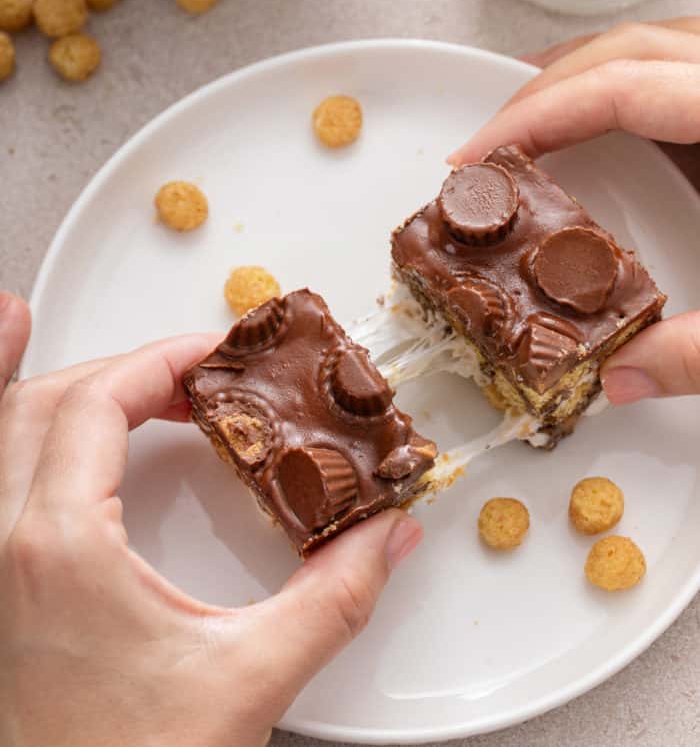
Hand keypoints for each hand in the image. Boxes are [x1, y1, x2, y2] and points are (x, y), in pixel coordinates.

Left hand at [0, 292, 421, 746]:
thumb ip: (333, 598)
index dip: (161, 359)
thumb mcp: (249, 679)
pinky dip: (18, 436)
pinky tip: (58, 442)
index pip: (98, 402)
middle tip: (194, 378)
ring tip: (127, 380)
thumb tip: (386, 536)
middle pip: (45, 401)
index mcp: (59, 546)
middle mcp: (6, 546)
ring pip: (7, 435)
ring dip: (65, 390)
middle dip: (124, 370)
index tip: (215, 355)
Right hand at [448, 20, 699, 406]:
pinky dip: (621, 88)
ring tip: (522, 122)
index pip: (621, 86)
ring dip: (580, 78)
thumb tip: (621, 379)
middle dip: (541, 91)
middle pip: (626, 49)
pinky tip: (598, 125)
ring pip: (652, 47)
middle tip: (483, 149)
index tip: (475, 159)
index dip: (536, 115)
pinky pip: (672, 68)